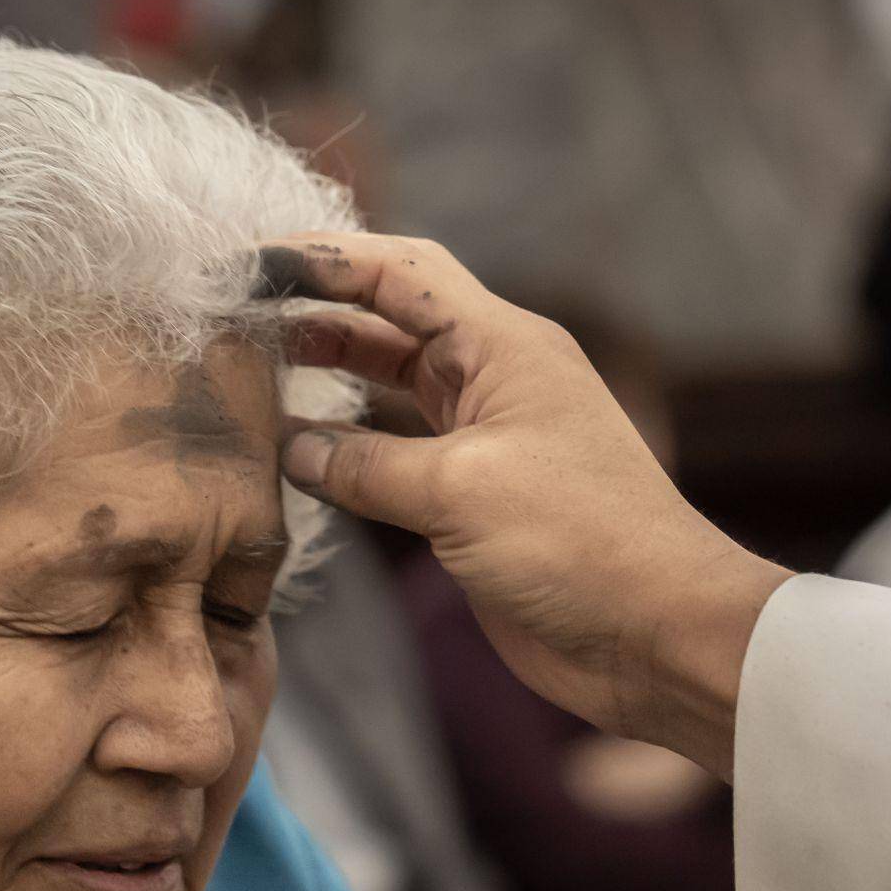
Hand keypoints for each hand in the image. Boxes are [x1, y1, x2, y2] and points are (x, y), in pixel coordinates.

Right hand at [258, 234, 790, 777]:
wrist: (656, 633)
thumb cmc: (580, 544)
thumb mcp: (461, 492)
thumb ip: (365, 467)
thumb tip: (291, 449)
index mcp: (503, 346)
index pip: (400, 272)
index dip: (323, 257)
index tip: (249, 262)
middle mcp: (493, 378)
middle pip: (388, 320)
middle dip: (314, 311)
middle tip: (234, 318)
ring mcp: (484, 438)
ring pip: (389, 386)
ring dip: (326, 376)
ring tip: (250, 375)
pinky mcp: (474, 496)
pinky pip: (395, 454)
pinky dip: (346, 448)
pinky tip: (296, 454)